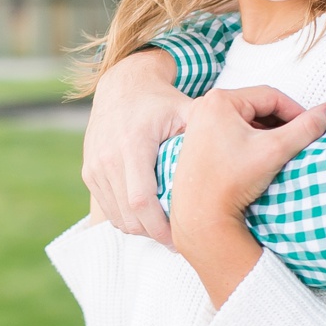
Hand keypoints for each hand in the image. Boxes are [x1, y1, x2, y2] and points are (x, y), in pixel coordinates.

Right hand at [81, 48, 193, 245]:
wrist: (123, 85)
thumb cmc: (161, 101)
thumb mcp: (186, 110)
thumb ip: (206, 135)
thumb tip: (236, 161)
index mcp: (132, 146)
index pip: (142, 202)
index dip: (160, 228)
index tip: (180, 239)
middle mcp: (107, 159)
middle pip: (129, 217)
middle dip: (153, 235)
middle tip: (178, 240)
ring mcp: (95, 167)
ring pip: (117, 218)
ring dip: (140, 229)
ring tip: (164, 229)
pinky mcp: (89, 172)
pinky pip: (107, 209)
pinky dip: (127, 218)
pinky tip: (147, 216)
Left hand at [172, 86, 325, 305]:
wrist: (199, 216)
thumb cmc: (230, 182)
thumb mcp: (275, 150)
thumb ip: (307, 127)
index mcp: (220, 100)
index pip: (271, 96)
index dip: (297, 111)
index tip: (314, 129)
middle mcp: (205, 105)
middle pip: (257, 107)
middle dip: (282, 122)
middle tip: (300, 141)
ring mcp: (198, 123)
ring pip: (246, 120)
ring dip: (267, 132)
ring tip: (283, 151)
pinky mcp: (197, 140)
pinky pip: (232, 131)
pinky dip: (250, 140)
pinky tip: (261, 159)